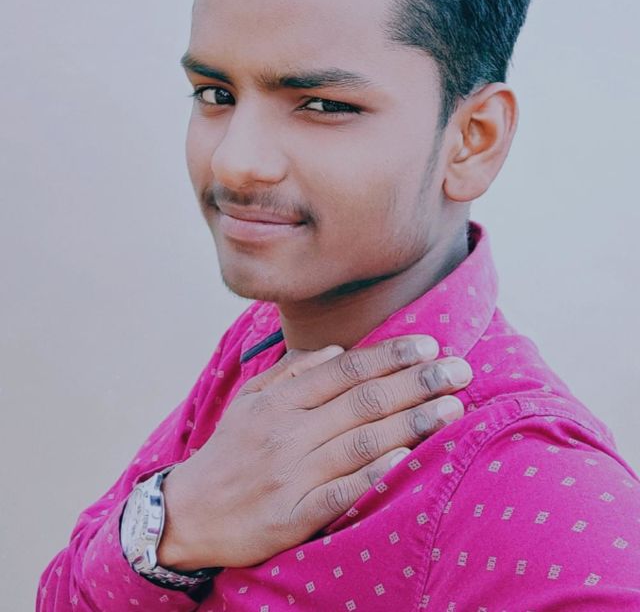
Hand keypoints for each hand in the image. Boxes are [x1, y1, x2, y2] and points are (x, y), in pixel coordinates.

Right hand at [157, 336, 471, 569]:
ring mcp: (292, 475)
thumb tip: (337, 350)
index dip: (390, 355)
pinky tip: (407, 461)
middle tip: (459, 369)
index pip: (345, 370)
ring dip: (411, 423)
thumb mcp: (250, 401)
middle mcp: (288, 433)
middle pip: (363, 401)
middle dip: (416, 382)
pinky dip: (375, 476)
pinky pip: (342, 493)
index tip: (429, 344)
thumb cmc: (228, 451)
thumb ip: (292, 372)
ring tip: (451, 409)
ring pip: (361, 443)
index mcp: (280, 402)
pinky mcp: (293, 516)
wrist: (187, 514)